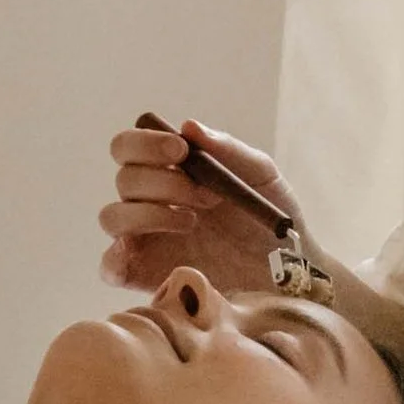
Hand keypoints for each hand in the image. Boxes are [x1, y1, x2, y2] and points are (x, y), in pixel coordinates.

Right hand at [99, 119, 307, 292]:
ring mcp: (147, 240)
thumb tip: (188, 126)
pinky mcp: (147, 277)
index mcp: (170, 171)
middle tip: (205, 196)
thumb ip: (227, 149)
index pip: (129, 147)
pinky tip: (143, 251)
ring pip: (112, 217)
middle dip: (163, 182)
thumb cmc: (272, 217)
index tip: (182, 151)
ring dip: (148, 214)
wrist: (294, 272)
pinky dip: (114, 258)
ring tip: (192, 222)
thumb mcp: (261, 175)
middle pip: (124, 179)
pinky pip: (110, 267)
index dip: (145, 143)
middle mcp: (152, 202)